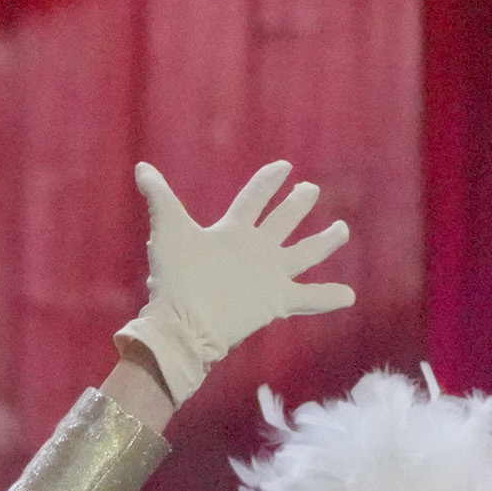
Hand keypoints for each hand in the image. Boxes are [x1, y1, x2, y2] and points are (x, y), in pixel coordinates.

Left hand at [116, 160, 358, 399]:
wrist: (183, 324)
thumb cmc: (175, 279)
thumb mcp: (169, 232)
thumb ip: (159, 198)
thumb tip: (141, 168)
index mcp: (232, 232)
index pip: (254, 199)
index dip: (267, 182)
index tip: (283, 166)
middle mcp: (254, 251)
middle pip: (282, 222)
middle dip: (296, 205)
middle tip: (310, 190)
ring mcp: (268, 275)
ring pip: (305, 253)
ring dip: (324, 242)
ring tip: (342, 229)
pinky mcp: (277, 300)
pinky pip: (310, 298)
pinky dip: (330, 297)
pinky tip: (350, 295)